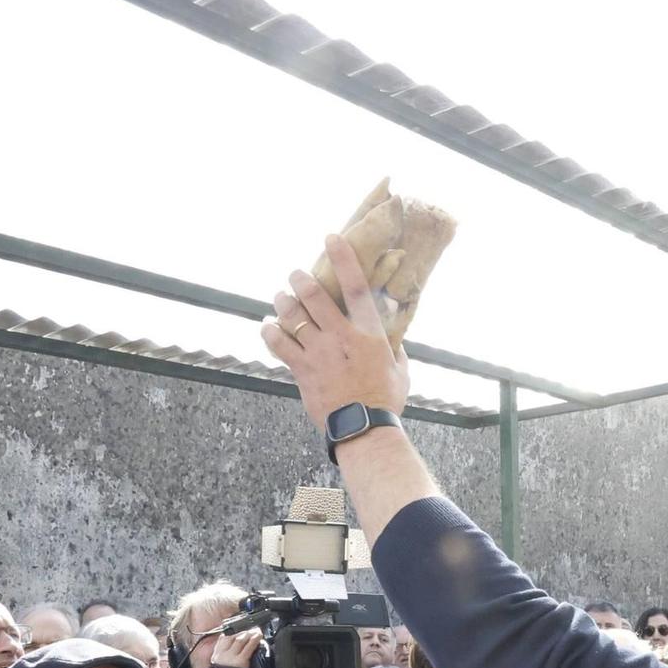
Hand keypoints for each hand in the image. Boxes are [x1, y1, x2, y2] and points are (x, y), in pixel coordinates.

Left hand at [262, 236, 409, 433]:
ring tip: (280, 297)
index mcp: (368, 334)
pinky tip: (267, 327)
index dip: (343, 259)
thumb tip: (394, 336)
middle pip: (313, 296)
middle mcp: (340, 337)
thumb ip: (395, 348)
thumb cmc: (385, 400)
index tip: (332, 238)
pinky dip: (269, 332)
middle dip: (300, 279)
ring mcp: (317, 352)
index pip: (356, 287)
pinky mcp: (301, 369)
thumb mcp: (400, 369)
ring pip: (292, 316)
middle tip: (295, 274)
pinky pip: (278, 344)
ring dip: (283, 302)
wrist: (363, 428)